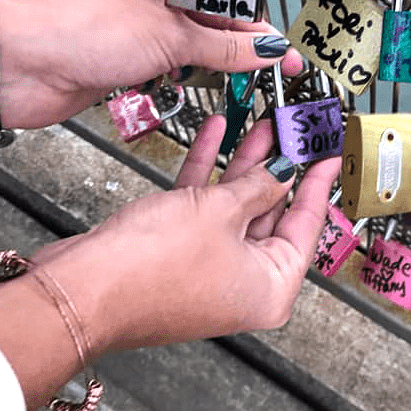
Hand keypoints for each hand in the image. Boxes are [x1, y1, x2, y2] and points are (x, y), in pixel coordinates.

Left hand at [0, 0, 300, 127]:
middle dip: (242, 52)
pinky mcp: (119, 67)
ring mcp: (135, 37)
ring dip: (214, 70)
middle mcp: (152, 3)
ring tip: (244, 86)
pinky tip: (197, 90)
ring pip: (189, 54)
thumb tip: (267, 49)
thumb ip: (223, 47)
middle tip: (275, 77)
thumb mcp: (168, 34)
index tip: (287, 55)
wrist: (13, 59)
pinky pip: (164, 75)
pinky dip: (183, 84)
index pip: (228, 3)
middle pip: (212, 29)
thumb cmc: (74, 24)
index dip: (261, 30)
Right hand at [35, 116, 340, 357]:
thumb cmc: (150, 272)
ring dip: (244, 162)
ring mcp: (210, 269)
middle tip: (293, 130)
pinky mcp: (177, 252)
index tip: (328, 153)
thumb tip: (283, 170)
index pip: (309, 225)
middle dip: (278, 165)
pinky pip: (203, 206)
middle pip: (272, 213)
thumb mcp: (220, 213)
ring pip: (236, 206)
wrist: (82, 289)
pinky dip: (209, 171)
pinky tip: (215, 134)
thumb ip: (258, 187)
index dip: (319, 183)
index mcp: (272, 289)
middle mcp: (244, 283)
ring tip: (259, 122)